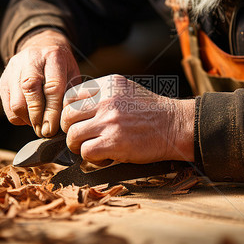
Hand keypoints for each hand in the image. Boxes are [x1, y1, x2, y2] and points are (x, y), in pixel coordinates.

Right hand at [0, 30, 80, 136]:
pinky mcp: (4, 80)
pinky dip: (19, 118)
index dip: (53, 112)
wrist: (40, 46)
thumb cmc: (61, 67)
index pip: (52, 87)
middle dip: (39, 118)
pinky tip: (30, 118)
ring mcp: (14, 69)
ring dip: (28, 120)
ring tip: (39, 126)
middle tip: (46, 132)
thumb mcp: (72, 74)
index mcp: (53, 57)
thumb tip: (67, 122)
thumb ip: (71, 95)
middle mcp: (31, 60)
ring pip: (16, 102)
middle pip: (31, 92)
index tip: (54, 129)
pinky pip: (8, 107)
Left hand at [60, 74, 194, 163]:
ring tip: (91, 148)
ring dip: (78, 146)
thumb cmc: (153, 112)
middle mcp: (106, 100)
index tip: (76, 121)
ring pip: (73, 135)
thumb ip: (104, 95)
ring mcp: (109, 121)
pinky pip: (85, 152)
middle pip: (67, 116)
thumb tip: (78, 107)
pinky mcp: (114, 142)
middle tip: (80, 138)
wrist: (177, 125)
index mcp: (108, 85)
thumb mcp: (127, 90)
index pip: (70, 96)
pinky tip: (104, 157)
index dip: (69, 112)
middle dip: (70, 130)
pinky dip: (91, 159)